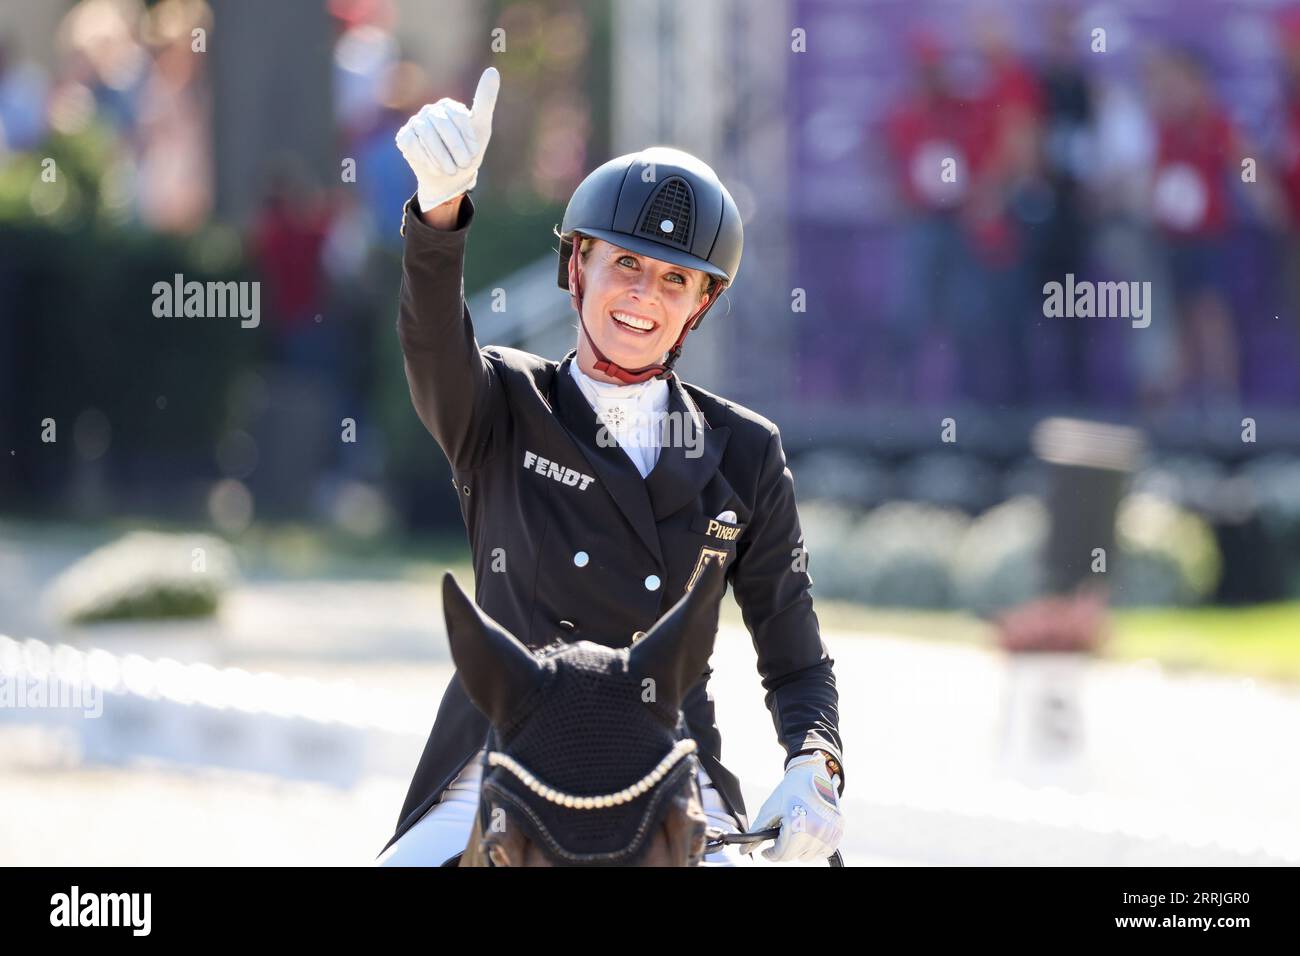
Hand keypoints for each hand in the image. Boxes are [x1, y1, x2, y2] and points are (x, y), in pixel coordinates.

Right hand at [396, 66, 499, 211]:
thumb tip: (492, 70)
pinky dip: (427, 159)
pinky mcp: (404, 137)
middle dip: (455, 148)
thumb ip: (486, 100)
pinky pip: (413, 144)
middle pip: (441, 125)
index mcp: (449, 107)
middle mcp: (430, 111)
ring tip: (451, 169)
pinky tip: (436, 168)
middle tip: (463, 164)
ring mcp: (415, 123)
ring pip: (426, 135)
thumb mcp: (481, 128)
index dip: (467, 137)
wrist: (449, 181)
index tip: (474, 152)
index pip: (458, 116)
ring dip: (442, 156)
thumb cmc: (467, 154)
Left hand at [750, 751, 842, 861]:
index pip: (783, 854)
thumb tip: (744, 851)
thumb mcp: (770, 809)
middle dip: (784, 850)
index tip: (766, 851)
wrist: (811, 773)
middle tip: (780, 836)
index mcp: (798, 823)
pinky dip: (814, 847)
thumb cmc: (789, 791)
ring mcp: (830, 830)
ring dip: (799, 849)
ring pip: (809, 856)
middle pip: (795, 856)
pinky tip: (807, 834)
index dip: (771, 854)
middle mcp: (817, 829)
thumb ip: (757, 832)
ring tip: (794, 832)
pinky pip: (824, 850)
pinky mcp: (838, 829)